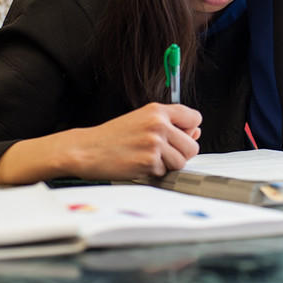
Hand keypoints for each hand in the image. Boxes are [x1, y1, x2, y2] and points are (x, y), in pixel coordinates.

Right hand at [67, 102, 201, 179]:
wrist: (86, 149)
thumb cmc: (113, 136)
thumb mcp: (142, 121)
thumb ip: (171, 124)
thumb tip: (196, 131)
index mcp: (157, 111)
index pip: (195, 118)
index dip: (189, 130)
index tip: (178, 135)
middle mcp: (158, 124)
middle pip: (193, 146)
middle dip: (180, 153)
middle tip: (159, 152)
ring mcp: (154, 143)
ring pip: (181, 162)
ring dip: (167, 165)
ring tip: (147, 157)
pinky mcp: (149, 162)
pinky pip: (165, 172)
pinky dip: (154, 172)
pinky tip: (138, 164)